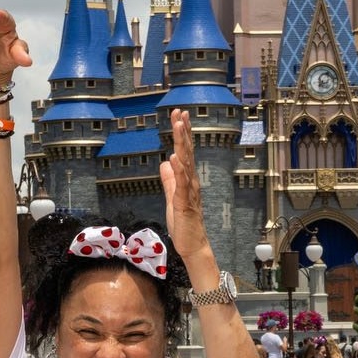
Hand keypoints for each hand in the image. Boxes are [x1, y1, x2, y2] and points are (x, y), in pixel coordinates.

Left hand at [161, 109, 209, 260]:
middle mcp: (191, 182)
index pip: (185, 152)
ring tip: (178, 126)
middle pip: (187, 152)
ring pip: (186, 163)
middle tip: (180, 112)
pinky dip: (178, 170)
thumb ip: (169, 180)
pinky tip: (174, 158)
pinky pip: (182, 184)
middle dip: (183, 132)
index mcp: (187, 180)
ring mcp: (189, 192)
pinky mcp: (184, 203)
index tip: (179, 115)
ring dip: (182, 144)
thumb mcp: (172, 197)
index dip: (182, 134)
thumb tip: (164, 163)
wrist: (193, 245)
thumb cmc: (184, 224)